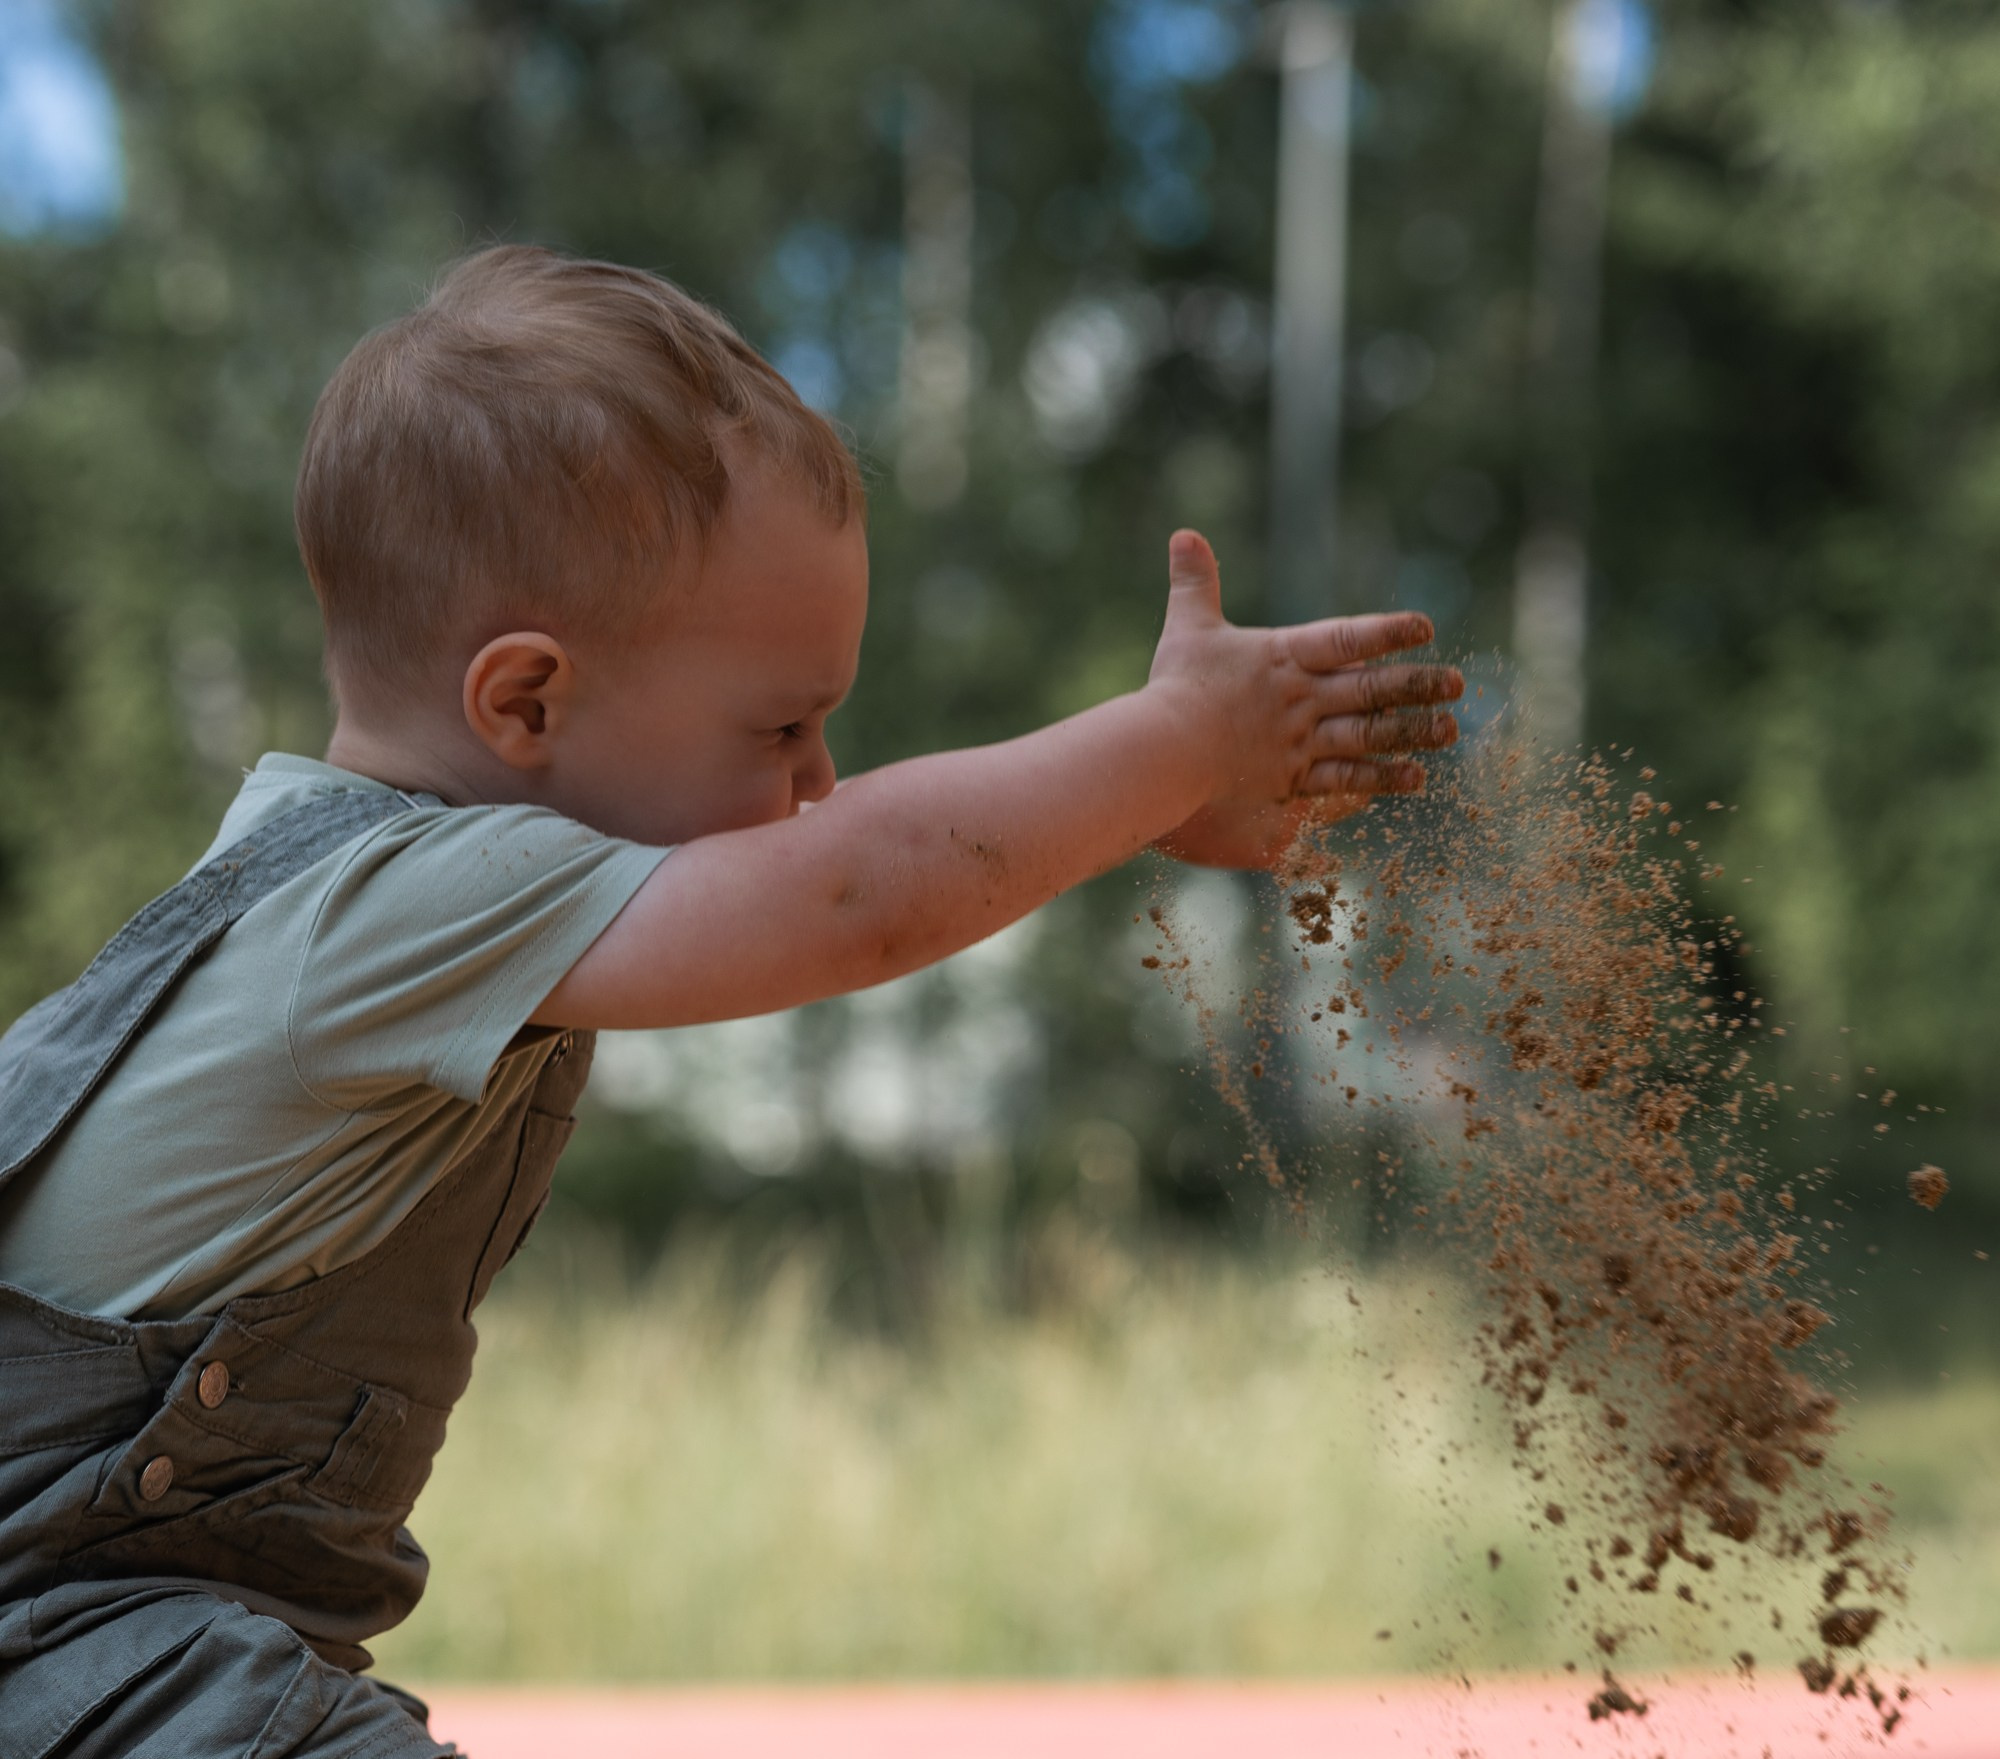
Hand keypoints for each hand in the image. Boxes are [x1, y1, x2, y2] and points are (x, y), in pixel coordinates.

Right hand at [1145, 530, 1461, 868]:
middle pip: (1370, 688)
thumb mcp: (1187, 626)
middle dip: (1417, 685)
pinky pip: (1346, 779)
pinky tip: (1414, 777)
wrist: (1163, 750)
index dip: (1387, 632)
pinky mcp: (1293, 777)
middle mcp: (1301, 697)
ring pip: (1368, 734)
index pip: (1346, 639)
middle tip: (1457, 684)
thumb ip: (1194, 581)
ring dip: (1412, 732)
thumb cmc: (1175, 687)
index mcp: (1283, 656)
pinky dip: (1381, 778)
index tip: (1425, 627)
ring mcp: (1300, 739)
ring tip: (1449, 729)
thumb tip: (1183, 534)